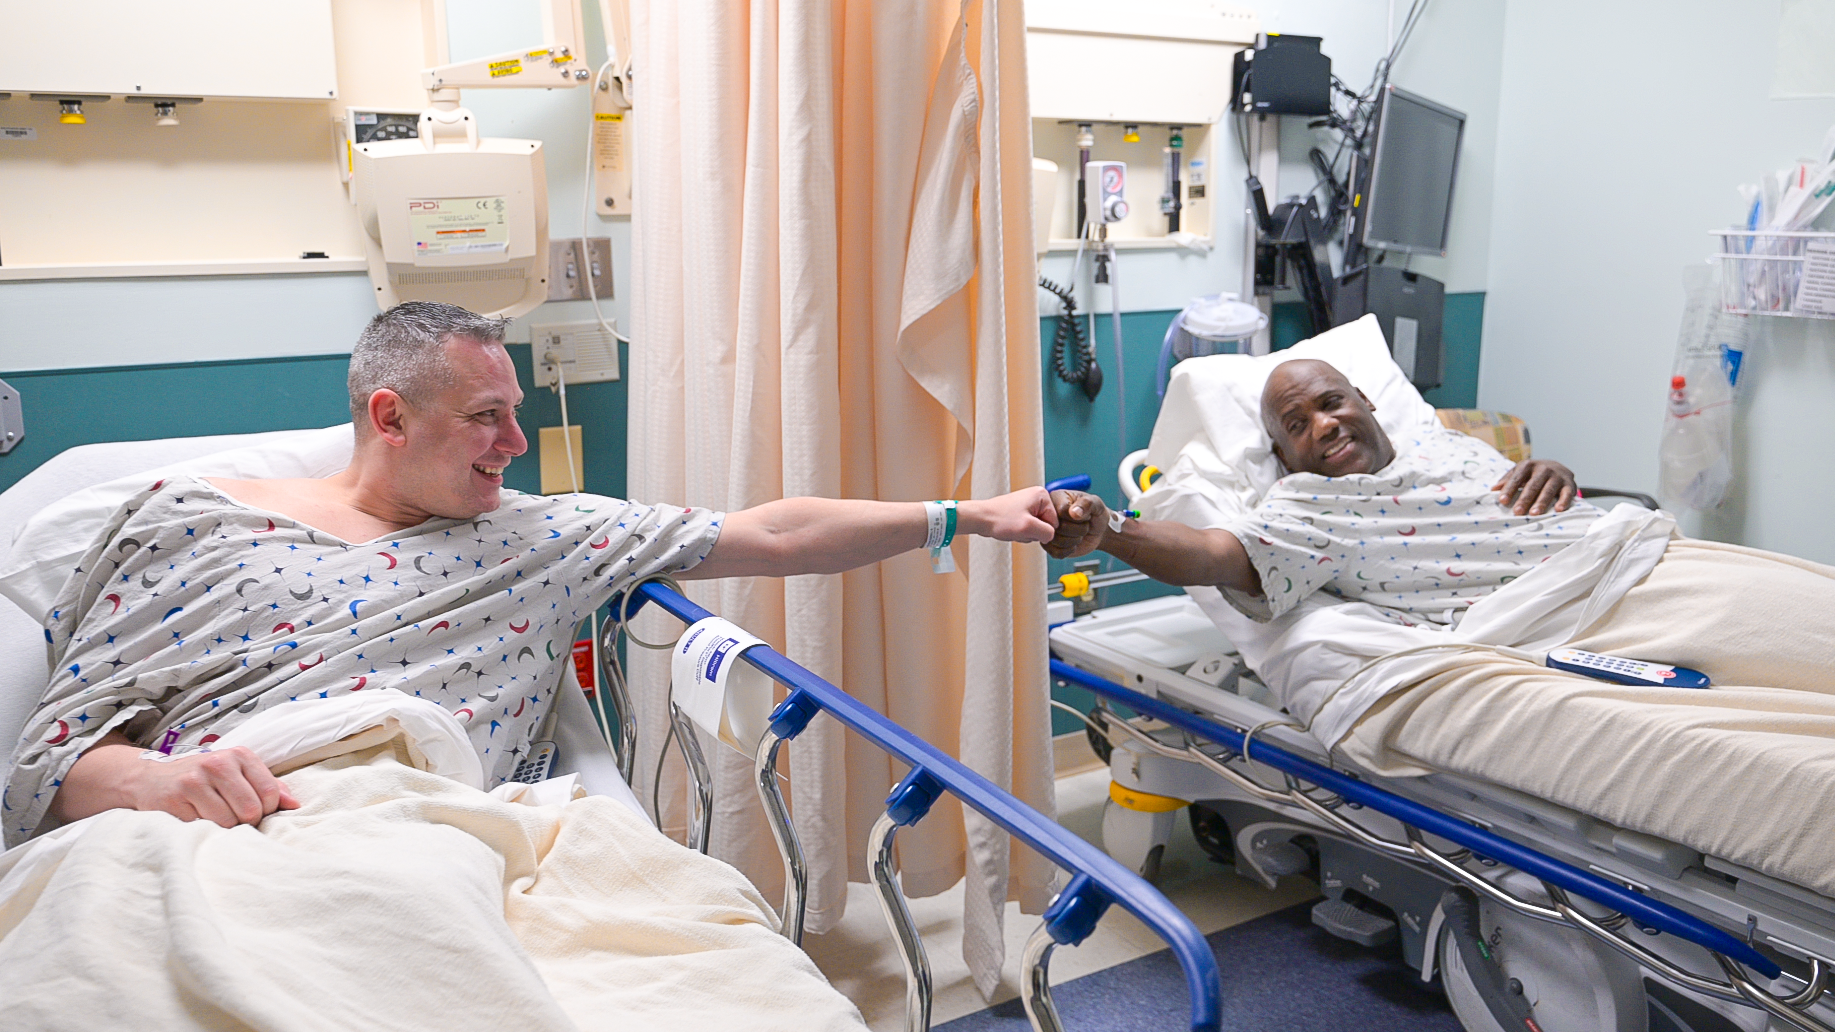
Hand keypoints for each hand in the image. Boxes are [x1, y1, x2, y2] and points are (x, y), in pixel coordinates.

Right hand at [125, 746, 299, 828]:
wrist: (150, 779)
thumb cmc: (203, 779)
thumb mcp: (237, 774)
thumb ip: (269, 787)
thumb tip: (295, 805)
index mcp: (240, 755)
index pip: (271, 793)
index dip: (267, 810)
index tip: (254, 810)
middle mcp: (218, 764)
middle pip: (251, 810)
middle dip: (246, 822)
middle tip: (232, 817)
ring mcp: (194, 780)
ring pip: (228, 822)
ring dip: (224, 828)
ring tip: (213, 817)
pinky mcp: (175, 798)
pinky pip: (203, 827)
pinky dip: (203, 829)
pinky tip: (195, 818)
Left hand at [962, 487, 1057, 543]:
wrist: (981, 519)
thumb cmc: (999, 519)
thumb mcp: (1028, 528)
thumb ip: (1047, 533)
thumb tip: (1050, 536)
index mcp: (1042, 495)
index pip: (1054, 522)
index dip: (1042, 530)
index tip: (1028, 527)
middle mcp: (1036, 497)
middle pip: (1046, 524)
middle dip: (1033, 531)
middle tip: (1020, 528)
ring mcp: (1028, 504)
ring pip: (1036, 528)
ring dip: (1026, 533)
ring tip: (1014, 528)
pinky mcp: (1021, 511)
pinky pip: (1028, 527)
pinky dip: (1021, 532)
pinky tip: (1012, 529)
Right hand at [1044, 490, 1108, 558]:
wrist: (1098, 531)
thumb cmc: (1095, 514)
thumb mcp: (1097, 504)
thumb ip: (1087, 504)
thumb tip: (1074, 513)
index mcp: (1056, 498)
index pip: (1062, 511)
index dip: (1076, 517)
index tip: (1084, 515)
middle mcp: (1047, 513)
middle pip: (1059, 527)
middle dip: (1078, 530)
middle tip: (1083, 525)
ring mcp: (1046, 530)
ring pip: (1056, 541)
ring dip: (1074, 540)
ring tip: (1078, 533)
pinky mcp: (1048, 545)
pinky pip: (1056, 552)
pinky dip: (1069, 550)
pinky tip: (1073, 543)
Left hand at [1493, 459, 1575, 515]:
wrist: (1558, 467)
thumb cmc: (1533, 474)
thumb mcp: (1520, 473)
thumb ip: (1507, 480)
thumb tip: (1493, 490)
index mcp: (1528, 465)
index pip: (1517, 478)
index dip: (1509, 489)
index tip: (1502, 501)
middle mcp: (1544, 468)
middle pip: (1533, 485)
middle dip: (1525, 499)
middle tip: (1517, 512)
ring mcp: (1557, 476)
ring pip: (1548, 490)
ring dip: (1541, 502)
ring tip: (1534, 514)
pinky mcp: (1569, 484)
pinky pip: (1567, 493)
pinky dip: (1564, 501)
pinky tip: (1558, 510)